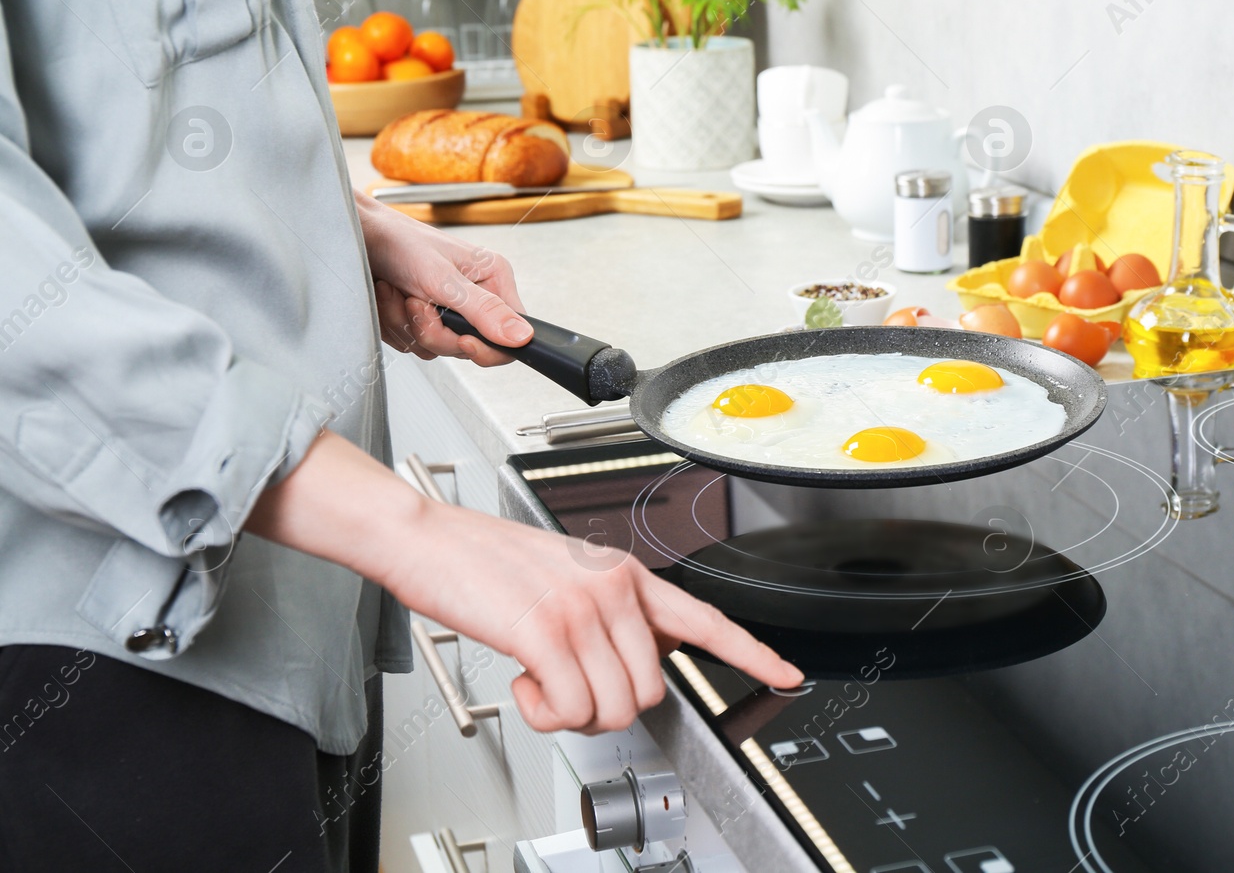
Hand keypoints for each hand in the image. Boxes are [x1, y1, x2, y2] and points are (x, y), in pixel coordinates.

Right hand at [248, 434, 804, 734]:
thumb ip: (608, 614)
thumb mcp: (565, 578)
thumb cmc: (485, 563)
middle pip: (652, 690)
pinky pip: (570, 709)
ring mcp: (583, 609)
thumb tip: (628, 666)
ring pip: (614, 707)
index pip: (705, 619)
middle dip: (606, 705)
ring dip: (569, 712)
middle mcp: (614, 589)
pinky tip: (520, 681)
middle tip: (562, 687)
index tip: (787, 673)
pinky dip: (541, 713)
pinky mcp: (546, 632)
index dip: (752, 653)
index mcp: (624, 575)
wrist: (428, 539)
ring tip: (537, 679)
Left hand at [355, 190, 532, 365]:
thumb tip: (523, 337)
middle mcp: (475, 298)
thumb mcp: (444, 278)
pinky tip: (390, 297)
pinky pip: (412, 344)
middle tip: (416, 302)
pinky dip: (394, 324)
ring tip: (399, 291)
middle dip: (434, 330)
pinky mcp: (422, 320)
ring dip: (407, 325)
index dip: (488, 348)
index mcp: (493, 281)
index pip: (511, 335)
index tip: (461, 340)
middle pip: (468, 347)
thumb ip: (484, 310)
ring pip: (436, 348)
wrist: (358, 238)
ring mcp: (447, 312)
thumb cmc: (400, 242)